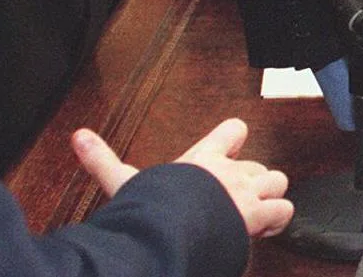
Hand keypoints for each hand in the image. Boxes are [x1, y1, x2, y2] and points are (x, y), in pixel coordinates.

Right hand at [73, 119, 292, 237]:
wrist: (170, 232)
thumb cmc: (151, 207)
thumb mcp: (124, 183)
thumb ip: (102, 161)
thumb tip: (77, 136)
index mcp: (204, 158)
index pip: (233, 130)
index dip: (235, 142)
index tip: (228, 156)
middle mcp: (231, 171)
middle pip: (259, 164)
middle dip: (253, 184)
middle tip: (234, 205)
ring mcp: (248, 192)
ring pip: (278, 182)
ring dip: (270, 199)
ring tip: (253, 216)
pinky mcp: (260, 215)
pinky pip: (284, 209)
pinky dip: (277, 221)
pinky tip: (263, 230)